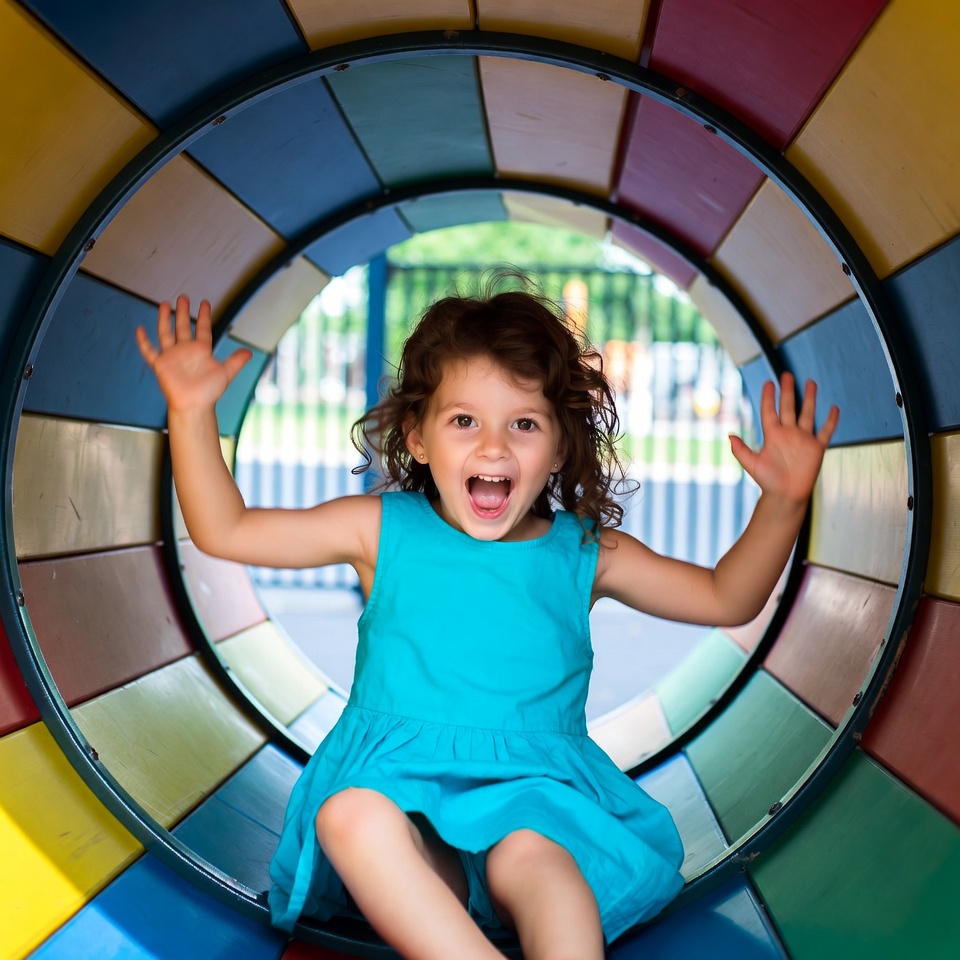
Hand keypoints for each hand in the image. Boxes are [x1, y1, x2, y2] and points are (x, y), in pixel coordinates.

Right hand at [136, 295, 250, 411]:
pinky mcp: (160, 364)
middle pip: (182, 327)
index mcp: (201, 350)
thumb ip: (236, 361)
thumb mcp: (226, 373)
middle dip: (182, 312)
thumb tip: (250, 352)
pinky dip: (144, 341)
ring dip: (164, 319)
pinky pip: (149, 351)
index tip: (204, 303)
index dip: (204, 316)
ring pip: (166, 333)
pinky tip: (139, 329)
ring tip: (165, 304)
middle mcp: (186, 350)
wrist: (194, 405)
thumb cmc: (209, 392)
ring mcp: (172, 356)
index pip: (202, 328)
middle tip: (183, 297)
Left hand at [729, 372, 838, 505]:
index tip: (768, 383)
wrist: (785, 495)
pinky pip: (825, 431)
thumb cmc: (767, 481)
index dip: (768, 397)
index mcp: (772, 435)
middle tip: (786, 375)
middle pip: (789, 407)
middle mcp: (788, 434)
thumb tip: (729, 436)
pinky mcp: (816, 448)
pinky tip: (834, 408)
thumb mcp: (751, 464)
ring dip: (809, 399)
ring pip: (807, 414)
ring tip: (810, 382)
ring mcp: (803, 439)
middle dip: (788, 391)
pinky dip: (831, 420)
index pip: (770, 411)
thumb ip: (740, 450)